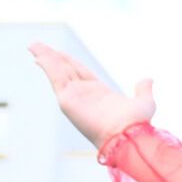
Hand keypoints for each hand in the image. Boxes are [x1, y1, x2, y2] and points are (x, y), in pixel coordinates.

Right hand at [30, 42, 155, 147]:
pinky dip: (47, 67)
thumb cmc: (136, 124)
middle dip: (52, 56)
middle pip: (65, 69)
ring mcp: (74, 97)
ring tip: (33, 45)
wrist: (127, 136)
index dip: (68, 61)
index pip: (80, 72)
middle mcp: (84, 94)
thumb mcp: (144, 102)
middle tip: (38, 45)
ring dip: (45, 58)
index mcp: (99, 93)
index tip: (58, 52)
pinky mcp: (67, 100)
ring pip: (58, 71)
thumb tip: (148, 80)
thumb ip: (143, 90)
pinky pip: (55, 78)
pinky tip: (39, 57)